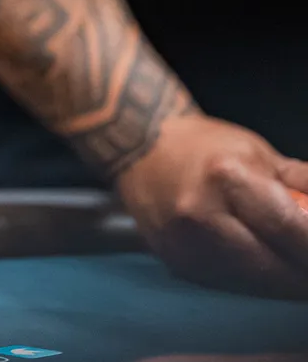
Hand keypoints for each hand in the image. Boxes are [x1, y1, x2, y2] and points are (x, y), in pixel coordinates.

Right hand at [117, 113, 307, 297]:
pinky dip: (257, 280)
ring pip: (256, 284)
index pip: (292, 230)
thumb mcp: (261, 154)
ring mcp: (185, 244)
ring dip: (285, 282)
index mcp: (226, 178)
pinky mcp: (178, 263)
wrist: (138, 147)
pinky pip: (232, 284)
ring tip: (295, 267)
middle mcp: (201, 216)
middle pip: (276, 268)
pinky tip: (266, 265)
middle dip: (304, 273)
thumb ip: (303, 186)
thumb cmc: (203, 146)